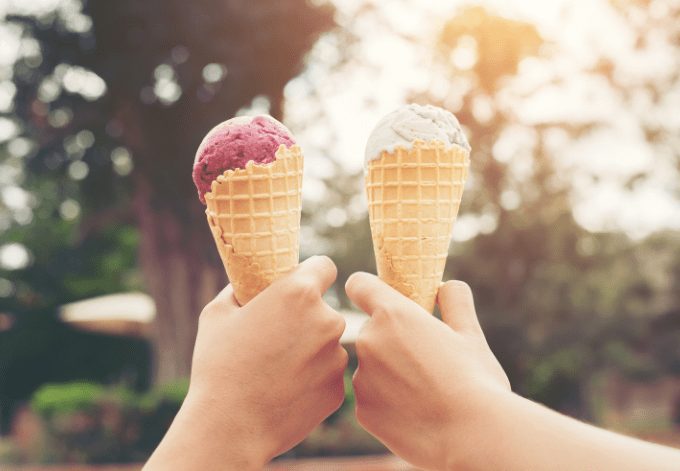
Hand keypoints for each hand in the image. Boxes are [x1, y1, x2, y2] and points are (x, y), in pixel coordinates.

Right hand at [146, 256, 347, 469]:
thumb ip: (240, 290)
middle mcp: (327, 321)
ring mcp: (337, 358)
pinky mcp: (338, 389)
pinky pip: (327, 374)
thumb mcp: (217, 313)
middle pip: (324, 309)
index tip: (299, 285)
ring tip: (275, 369)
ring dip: (310, 349)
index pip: (324, 266)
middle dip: (306, 318)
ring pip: (327, 343)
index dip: (311, 274)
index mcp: (299, 294)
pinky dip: (312, 378)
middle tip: (276, 336)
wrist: (230, 427)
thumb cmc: (218, 365)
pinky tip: (284, 390)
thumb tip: (247, 284)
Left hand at [346, 273, 508, 469]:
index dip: (370, 290)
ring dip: (389, 372)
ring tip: (425, 391)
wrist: (472, 436)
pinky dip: (388, 402)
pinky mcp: (362, 411)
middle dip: (391, 339)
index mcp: (392, 314)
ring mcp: (362, 378)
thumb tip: (447, 287)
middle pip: (371, 330)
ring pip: (371, 366)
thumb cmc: (476, 381)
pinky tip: (416, 412)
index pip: (359, 285)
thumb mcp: (471, 333)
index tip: (384, 300)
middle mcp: (368, 341)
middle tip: (425, 358)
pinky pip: (372, 397)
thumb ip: (454, 301)